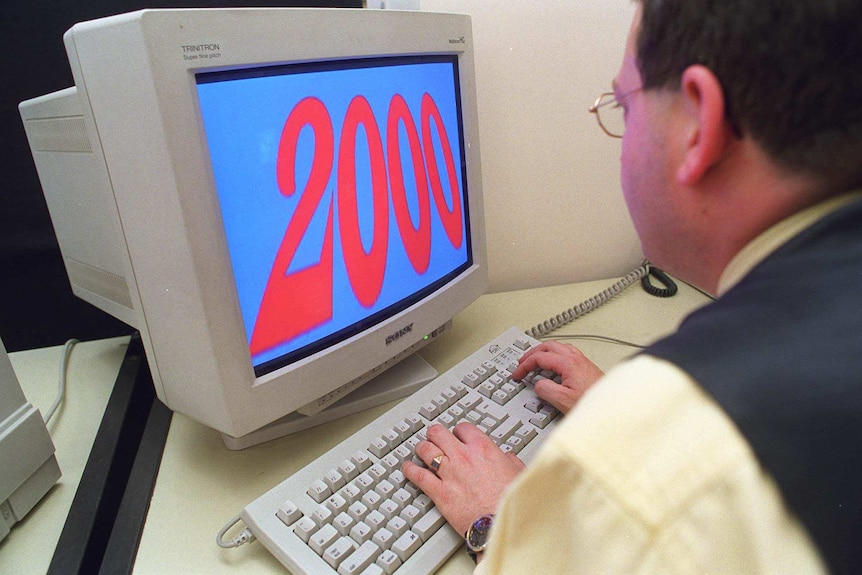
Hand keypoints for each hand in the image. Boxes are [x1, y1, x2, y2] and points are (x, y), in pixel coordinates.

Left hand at [402, 423, 524, 534]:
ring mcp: (449, 474)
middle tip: (433, 436)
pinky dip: (410, 470)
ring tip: (419, 449)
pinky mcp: (440, 493)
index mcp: (483, 449)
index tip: (457, 435)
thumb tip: (507, 458)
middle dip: (434, 434)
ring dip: (421, 448)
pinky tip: (407, 468)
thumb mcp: (517, 473)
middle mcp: (463, 457)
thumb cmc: (511, 500)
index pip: (463, 428)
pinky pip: (419, 476)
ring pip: (426, 450)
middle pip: (439, 433)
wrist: (501, 523)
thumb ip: (509, 461)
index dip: (458, 431)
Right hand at [512, 340, 603, 413]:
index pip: (540, 357)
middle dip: (531, 353)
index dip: (525, 364)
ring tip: (535, 359)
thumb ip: (546, 390)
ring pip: (558, 347)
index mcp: (568, 363)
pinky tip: (554, 363)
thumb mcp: (563, 401)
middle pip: (548, 346)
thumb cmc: (593, 404)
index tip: (517, 373)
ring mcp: (582, 361)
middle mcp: (576, 358)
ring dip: (543, 351)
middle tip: (521, 362)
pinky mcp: (587, 366)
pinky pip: (566, 352)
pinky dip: (554, 355)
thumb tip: (538, 384)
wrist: (614, 407)